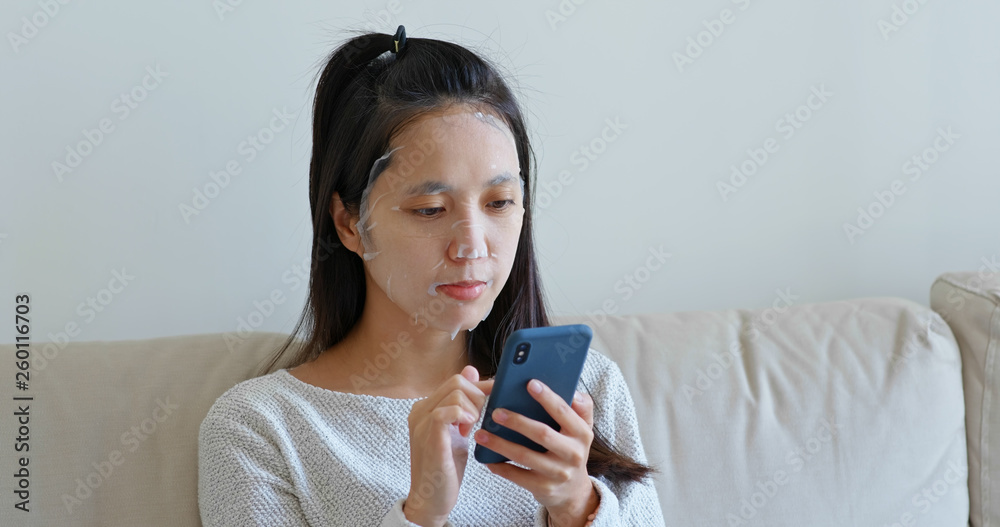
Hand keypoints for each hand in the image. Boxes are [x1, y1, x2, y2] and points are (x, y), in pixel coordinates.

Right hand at [403, 365, 493, 525]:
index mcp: (426, 407)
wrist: (432, 498)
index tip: (495, 398)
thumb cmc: (447, 466)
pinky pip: (445, 412)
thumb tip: (472, 370)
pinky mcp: (429, 438)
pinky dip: (462, 415)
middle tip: (480, 419)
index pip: (456, 380)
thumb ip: (463, 403)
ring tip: (472, 428)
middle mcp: (420, 411)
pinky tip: (468, 429)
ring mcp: (422, 423)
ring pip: (454, 392)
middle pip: (457, 381)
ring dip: (473, 408)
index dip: (480, 386)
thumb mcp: (458, 429)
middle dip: (478, 397)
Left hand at [473, 379, 597, 526]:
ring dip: (500, 444)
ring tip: (481, 434)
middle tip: (495, 412)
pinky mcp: (544, 488)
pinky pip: (518, 476)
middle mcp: (573, 453)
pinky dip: (501, 467)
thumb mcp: (581, 429)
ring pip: (525, 456)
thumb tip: (573, 392)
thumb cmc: (571, 449)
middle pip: (542, 434)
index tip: (530, 383)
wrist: (573, 490)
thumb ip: (581, 408)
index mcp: (582, 433)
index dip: (547, 397)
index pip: (564, 412)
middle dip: (517, 422)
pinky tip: (487, 458)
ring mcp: (558, 473)